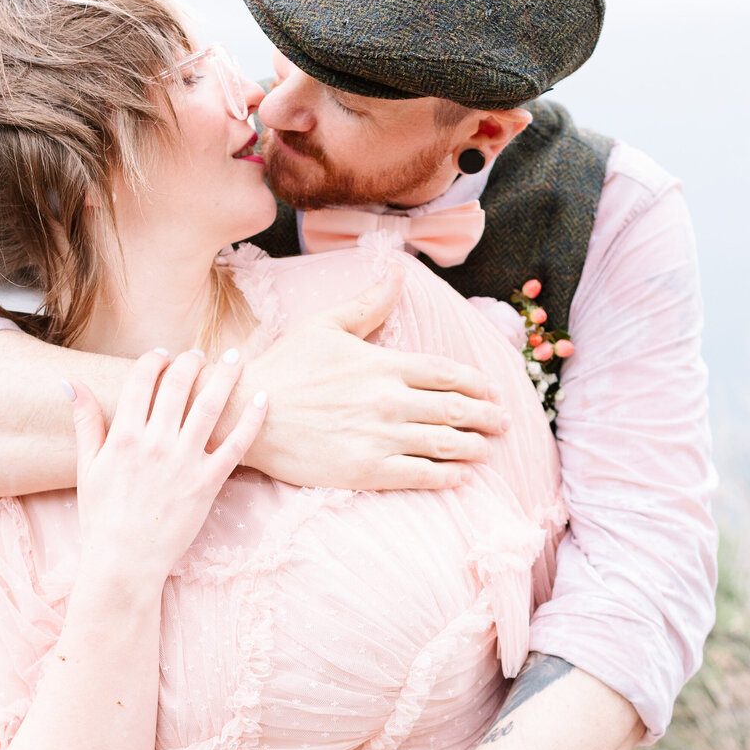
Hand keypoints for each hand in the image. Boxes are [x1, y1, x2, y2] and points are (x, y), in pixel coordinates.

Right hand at [68, 350, 266, 592]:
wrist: (124, 563)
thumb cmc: (102, 518)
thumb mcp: (87, 468)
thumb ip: (85, 422)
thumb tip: (71, 382)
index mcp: (123, 437)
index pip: (142, 380)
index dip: (154, 360)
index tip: (163, 354)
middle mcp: (154, 443)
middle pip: (178, 385)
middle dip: (191, 362)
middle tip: (200, 354)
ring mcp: (183, 462)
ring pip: (210, 406)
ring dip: (225, 376)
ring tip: (235, 358)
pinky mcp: (208, 483)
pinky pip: (236, 445)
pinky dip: (251, 419)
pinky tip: (261, 397)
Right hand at [224, 268, 508, 490]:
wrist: (246, 412)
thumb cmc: (284, 367)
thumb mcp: (325, 325)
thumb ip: (369, 303)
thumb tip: (397, 272)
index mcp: (383, 364)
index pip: (447, 373)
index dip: (476, 383)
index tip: (491, 390)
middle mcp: (389, 400)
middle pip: (455, 409)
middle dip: (487, 417)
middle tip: (503, 424)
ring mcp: (380, 437)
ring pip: (444, 444)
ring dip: (473, 448)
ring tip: (487, 451)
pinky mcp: (366, 470)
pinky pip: (420, 475)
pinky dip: (446, 477)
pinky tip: (459, 477)